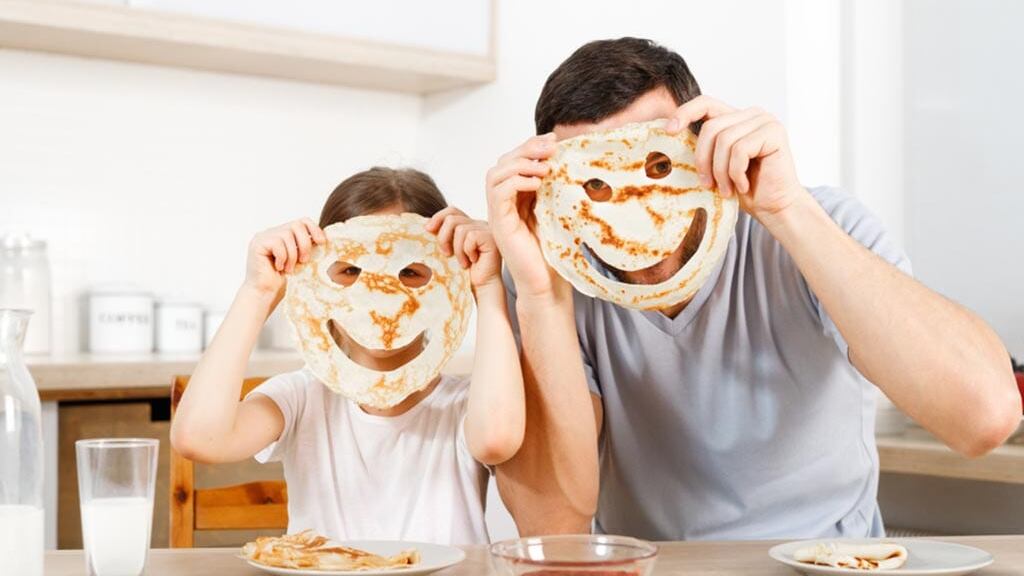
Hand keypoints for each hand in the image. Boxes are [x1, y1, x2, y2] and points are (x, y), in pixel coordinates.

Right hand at [244, 218, 325, 296]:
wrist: (265, 295)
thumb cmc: (282, 281)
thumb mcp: (300, 260)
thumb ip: (307, 247)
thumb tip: (324, 239)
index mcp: (282, 234)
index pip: (301, 221)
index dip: (314, 229)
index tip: (322, 242)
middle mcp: (272, 232)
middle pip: (296, 225)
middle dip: (304, 244)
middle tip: (304, 260)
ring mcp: (263, 237)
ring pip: (287, 235)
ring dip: (292, 255)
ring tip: (289, 269)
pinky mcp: (257, 244)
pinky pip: (277, 243)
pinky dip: (282, 257)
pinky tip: (279, 267)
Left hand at [426, 208, 501, 291]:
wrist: (481, 287)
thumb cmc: (465, 272)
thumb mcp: (449, 251)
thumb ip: (442, 236)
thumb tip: (427, 225)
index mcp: (469, 224)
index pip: (452, 210)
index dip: (438, 217)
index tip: (427, 230)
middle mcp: (479, 224)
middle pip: (452, 218)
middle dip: (443, 237)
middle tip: (446, 254)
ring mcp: (487, 230)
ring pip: (460, 229)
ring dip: (457, 249)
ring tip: (462, 262)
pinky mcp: (491, 238)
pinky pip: (471, 236)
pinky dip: (467, 251)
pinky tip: (472, 261)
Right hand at [485, 134, 568, 301]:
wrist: (547, 284)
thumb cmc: (556, 253)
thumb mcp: (559, 212)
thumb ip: (557, 189)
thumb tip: (571, 161)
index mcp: (517, 199)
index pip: (515, 161)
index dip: (531, 146)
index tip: (555, 140)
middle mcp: (504, 204)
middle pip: (503, 162)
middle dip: (526, 148)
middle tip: (551, 145)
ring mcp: (499, 214)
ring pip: (496, 173)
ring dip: (521, 162)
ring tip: (545, 165)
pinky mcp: (499, 224)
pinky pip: (499, 192)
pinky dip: (517, 180)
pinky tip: (538, 182)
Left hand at [665, 95, 805, 221]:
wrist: (774, 208)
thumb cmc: (744, 189)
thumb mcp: (716, 164)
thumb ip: (704, 146)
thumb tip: (669, 133)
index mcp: (736, 118)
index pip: (705, 103)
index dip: (685, 112)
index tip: (668, 131)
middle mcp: (752, 114)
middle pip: (711, 127)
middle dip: (704, 160)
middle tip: (707, 184)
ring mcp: (765, 121)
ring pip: (724, 140)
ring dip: (721, 171)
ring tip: (727, 189)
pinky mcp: (774, 133)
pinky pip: (740, 150)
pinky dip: (736, 173)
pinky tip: (743, 185)